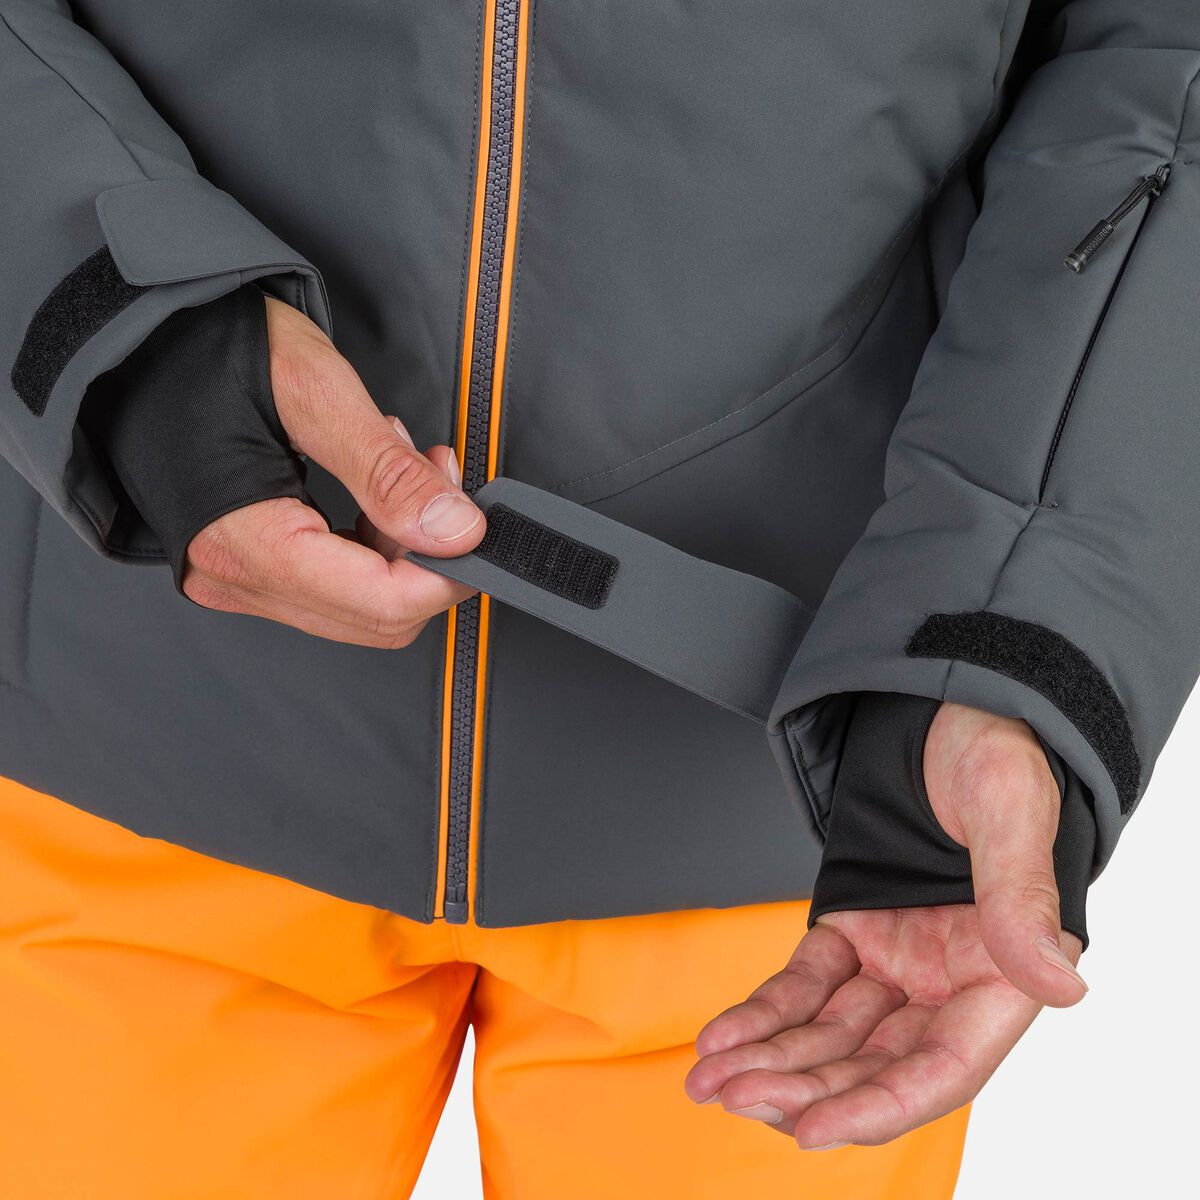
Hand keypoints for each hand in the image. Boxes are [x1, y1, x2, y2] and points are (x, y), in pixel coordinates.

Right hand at [183, 297, 483, 644]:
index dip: (447, 573)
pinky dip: (371, 541)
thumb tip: (456, 532)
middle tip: (437, 476)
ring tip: (402, 462)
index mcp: (245, 544)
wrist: (136, 343)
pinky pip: (332, 583)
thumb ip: (387, 471)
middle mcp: (235, 578)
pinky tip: (373, 483)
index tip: (476, 524)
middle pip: (377, 617)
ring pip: (360, 604)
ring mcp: (237, 578)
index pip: (381, 605)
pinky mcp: (247, 565)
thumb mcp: (313, 392)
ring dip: (402, 542)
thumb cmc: (203, 350)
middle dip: (427, 553)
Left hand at [685, 701, 1087, 1147]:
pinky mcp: (856, 933)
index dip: (877, 1105)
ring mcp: (900, 960)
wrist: (948, 713)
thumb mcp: (1010, 811)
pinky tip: (721, 1037)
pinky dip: (764, 1012)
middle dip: (804, 1088)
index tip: (812, 1127)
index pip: (942, 1067)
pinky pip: (806, 984)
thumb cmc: (993, 754)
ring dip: (773, 1060)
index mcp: (1002, 970)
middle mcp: (950, 979)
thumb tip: (1059, 981)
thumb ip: (1022, 899)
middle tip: (737, 1096)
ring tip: (712, 1080)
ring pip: (832, 1034)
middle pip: (874, 1063)